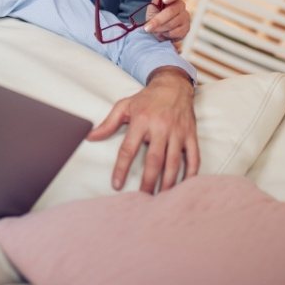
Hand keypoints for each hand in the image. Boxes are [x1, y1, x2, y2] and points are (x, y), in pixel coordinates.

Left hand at [87, 66, 198, 193]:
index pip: (129, 149)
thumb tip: (90, 137)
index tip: (117, 185)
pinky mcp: (191, 135)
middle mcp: (160, 127)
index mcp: (141, 121)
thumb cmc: (146, 99)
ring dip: (168, 182)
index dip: (122, 168)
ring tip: (162, 197)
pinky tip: (184, 186)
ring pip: (174, 162)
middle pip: (154, 160)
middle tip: (142, 199)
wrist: (172, 85)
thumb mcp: (124, 106)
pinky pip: (194, 157)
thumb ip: (108, 123)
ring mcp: (177, 132)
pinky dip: (191, 173)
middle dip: (148, 181)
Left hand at [144, 0, 189, 41]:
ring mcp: (185, 17)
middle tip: (147, 27)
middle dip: (158, 20)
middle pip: (172, 11)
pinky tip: (164, 33)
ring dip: (160, 28)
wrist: (158, 32)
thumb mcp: (152, 9)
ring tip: (154, 30)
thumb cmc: (155, 18)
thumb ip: (155, 1)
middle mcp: (181, 6)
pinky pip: (175, 32)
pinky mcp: (186, 28)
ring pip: (172, 23)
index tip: (163, 0)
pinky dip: (166, 34)